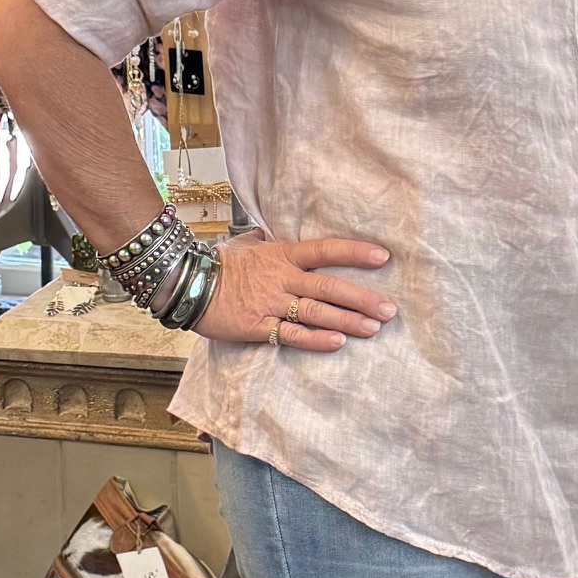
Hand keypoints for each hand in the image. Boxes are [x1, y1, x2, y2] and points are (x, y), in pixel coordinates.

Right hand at [194, 231, 396, 352]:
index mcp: (283, 255)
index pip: (325, 250)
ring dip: (347, 321)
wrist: (188, 284)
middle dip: (362, 298)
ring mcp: (271, 304)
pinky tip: (337, 342)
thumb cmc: (224, 264)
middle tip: (390, 310)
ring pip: (315, 313)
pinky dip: (315, 339)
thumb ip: (276, 243)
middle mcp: (282, 278)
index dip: (354, 253)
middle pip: (329, 287)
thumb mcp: (252, 245)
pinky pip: (291, 335)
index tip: (383, 257)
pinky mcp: (258, 327)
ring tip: (373, 328)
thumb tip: (291, 235)